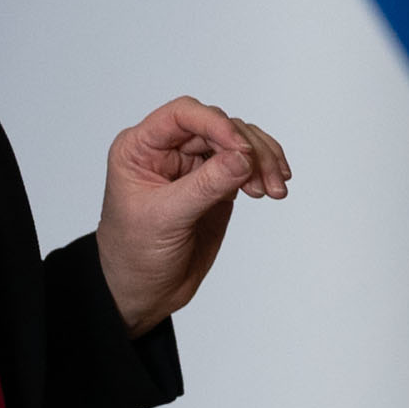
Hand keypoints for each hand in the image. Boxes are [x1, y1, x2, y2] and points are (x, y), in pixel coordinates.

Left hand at [95, 97, 290, 335]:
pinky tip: (273, 186)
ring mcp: (195, 165)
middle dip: (247, 148)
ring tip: (274, 189)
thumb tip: (243, 158)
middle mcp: (169, 150)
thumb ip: (204, 186)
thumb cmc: (134, 253)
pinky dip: (264, 170)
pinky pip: (246, 163)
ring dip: (262, 160)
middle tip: (264, 179)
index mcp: (141, 148)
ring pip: (237, 142)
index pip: (182, 115)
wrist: (143, 292)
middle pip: (218, 126)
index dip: (215, 124)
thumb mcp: (164, 219)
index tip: (241, 149)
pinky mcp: (217, 184)